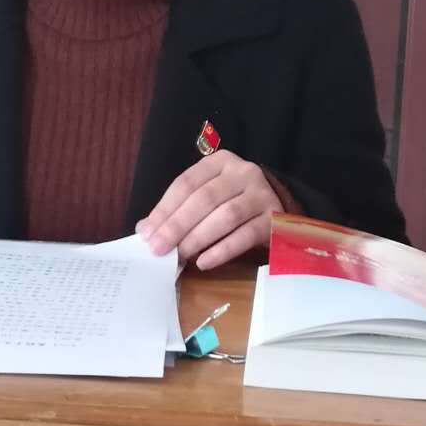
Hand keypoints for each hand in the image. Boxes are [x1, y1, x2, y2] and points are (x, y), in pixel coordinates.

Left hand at [136, 150, 281, 269]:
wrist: (280, 210)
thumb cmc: (234, 203)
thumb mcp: (208, 197)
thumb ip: (179, 209)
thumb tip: (145, 229)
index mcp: (220, 163)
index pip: (186, 183)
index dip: (164, 209)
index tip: (146, 233)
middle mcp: (243, 172)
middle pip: (204, 199)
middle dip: (177, 225)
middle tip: (158, 248)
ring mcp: (261, 194)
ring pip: (225, 216)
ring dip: (198, 238)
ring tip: (180, 256)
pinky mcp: (275, 218)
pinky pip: (245, 235)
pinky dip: (222, 250)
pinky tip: (204, 262)